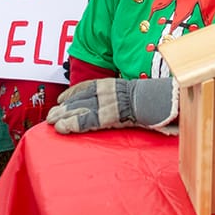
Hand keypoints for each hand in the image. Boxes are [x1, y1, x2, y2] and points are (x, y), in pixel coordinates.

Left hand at [46, 77, 178, 134]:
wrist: (164, 101)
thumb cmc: (157, 100)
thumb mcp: (139, 96)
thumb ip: (128, 100)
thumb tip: (125, 106)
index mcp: (115, 86)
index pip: (88, 87)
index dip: (73, 94)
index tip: (61, 99)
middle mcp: (108, 92)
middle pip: (81, 99)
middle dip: (64, 108)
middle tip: (50, 116)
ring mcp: (108, 103)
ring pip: (80, 110)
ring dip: (64, 116)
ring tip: (52, 123)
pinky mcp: (109, 116)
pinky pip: (88, 121)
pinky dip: (74, 125)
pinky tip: (63, 128)